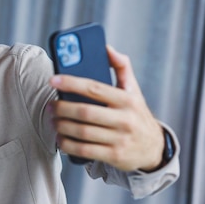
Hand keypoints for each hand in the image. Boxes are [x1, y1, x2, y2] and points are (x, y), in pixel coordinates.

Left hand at [48, 45, 163, 171]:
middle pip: (85, 112)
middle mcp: (125, 119)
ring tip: (53, 120)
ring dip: (62, 126)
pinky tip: (60, 138)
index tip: (53, 79)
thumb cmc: (136, 114)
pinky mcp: (114, 156)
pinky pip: (84, 150)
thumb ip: (122, 67)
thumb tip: (106, 48)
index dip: (71, 83)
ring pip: (82, 132)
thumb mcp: (134, 90)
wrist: (154, 148)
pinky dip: (67, 144)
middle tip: (50, 106)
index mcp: (127, 99)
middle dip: (62, 108)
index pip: (95, 88)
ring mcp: (120, 139)